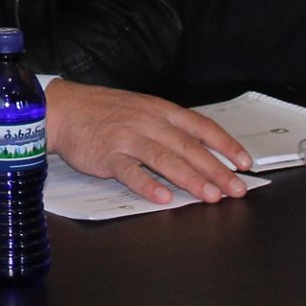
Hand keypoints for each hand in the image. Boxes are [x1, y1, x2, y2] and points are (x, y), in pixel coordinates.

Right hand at [44, 79, 250, 204]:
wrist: (61, 109)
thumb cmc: (102, 111)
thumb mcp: (139, 107)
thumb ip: (167, 125)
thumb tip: (200, 149)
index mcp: (158, 109)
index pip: (200, 126)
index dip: (225, 144)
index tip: (244, 163)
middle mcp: (146, 121)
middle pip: (187, 147)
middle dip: (216, 170)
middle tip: (236, 189)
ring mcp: (126, 138)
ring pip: (164, 159)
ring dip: (190, 179)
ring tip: (210, 196)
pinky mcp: (106, 155)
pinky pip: (130, 172)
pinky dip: (147, 185)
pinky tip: (163, 198)